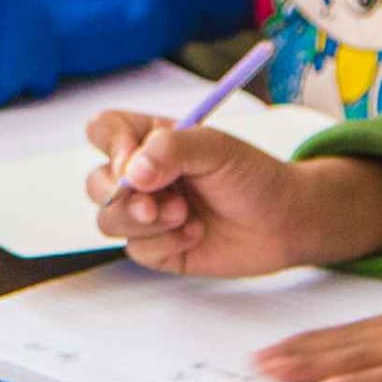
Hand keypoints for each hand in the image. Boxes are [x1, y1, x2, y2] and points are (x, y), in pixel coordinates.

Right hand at [87, 120, 381, 277]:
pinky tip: (196, 234)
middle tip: (158, 204)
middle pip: (96, 182)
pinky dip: (165, 244)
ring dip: (146, 222)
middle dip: (124, 196)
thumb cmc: (254, 176)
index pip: (104, 131)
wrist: (285, 221)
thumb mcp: (217, 148)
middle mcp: (143, 175)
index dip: (111, 146)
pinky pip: (135, 249)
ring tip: (185, 216)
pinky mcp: (156, 247)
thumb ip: (172, 149)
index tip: (132, 163)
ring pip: (108, 219)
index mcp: (151, 139)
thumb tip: (131, 171)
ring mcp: (147, 213)